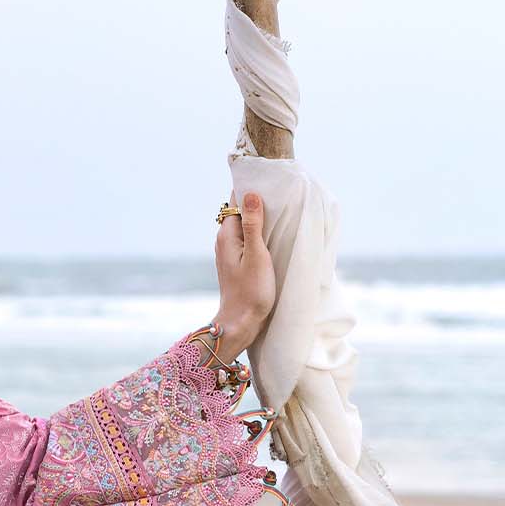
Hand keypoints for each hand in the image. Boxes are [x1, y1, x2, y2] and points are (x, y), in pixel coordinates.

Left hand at [214, 190, 274, 353]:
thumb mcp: (256, 254)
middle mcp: (224, 241)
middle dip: (256, 202)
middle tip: (280, 194)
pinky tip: (272, 234)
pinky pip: (247, 239)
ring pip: (244, 225)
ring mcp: (229, 252)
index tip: (270, 182)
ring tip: (280, 211)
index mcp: (227, 235)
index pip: (235, 201)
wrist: (241, 323)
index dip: (251, 190)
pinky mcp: (237, 263)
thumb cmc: (251, 291)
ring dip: (259, 218)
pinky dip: (258, 233)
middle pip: (240, 211)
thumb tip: (249, 194)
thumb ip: (253, 224)